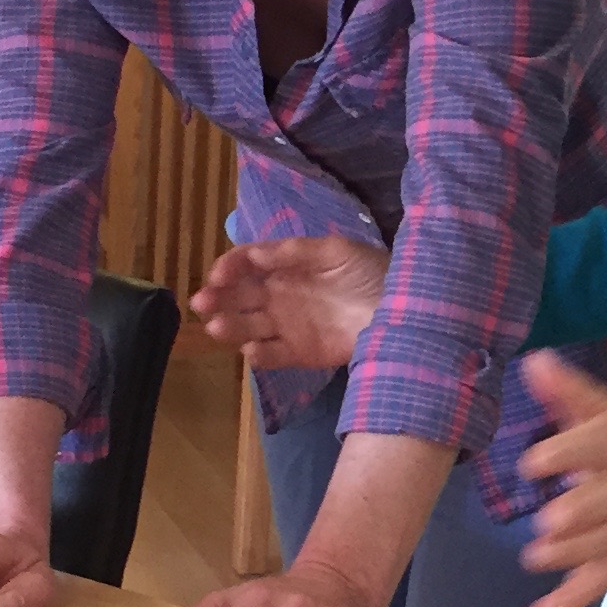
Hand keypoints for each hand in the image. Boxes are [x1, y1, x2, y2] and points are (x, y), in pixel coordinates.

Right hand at [190, 236, 388, 369]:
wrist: (404, 311)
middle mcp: (281, 295)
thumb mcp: (336, 251)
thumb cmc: (372, 272)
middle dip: (218, 298)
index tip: (218, 275)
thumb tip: (254, 253)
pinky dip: (258, 356)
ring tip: (217, 327)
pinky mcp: (300, 353)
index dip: (230, 267)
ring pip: (248, 327)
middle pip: (240, 297)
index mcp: (287, 266)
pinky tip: (252, 350)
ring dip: (230, 327)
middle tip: (203, 302)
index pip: (248, 265)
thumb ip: (294, 252)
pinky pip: (271, 356)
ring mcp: (288, 326)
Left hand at [516, 351, 606, 606]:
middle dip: (578, 514)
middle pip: (603, 504)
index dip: (565, 455)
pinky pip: (596, 584)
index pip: (596, 447)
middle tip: (550, 521)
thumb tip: (533, 360)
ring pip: (598, 546)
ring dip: (569, 554)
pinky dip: (568, 602)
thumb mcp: (605, 411)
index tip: (533, 463)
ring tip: (536, 557)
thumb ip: (567, 391)